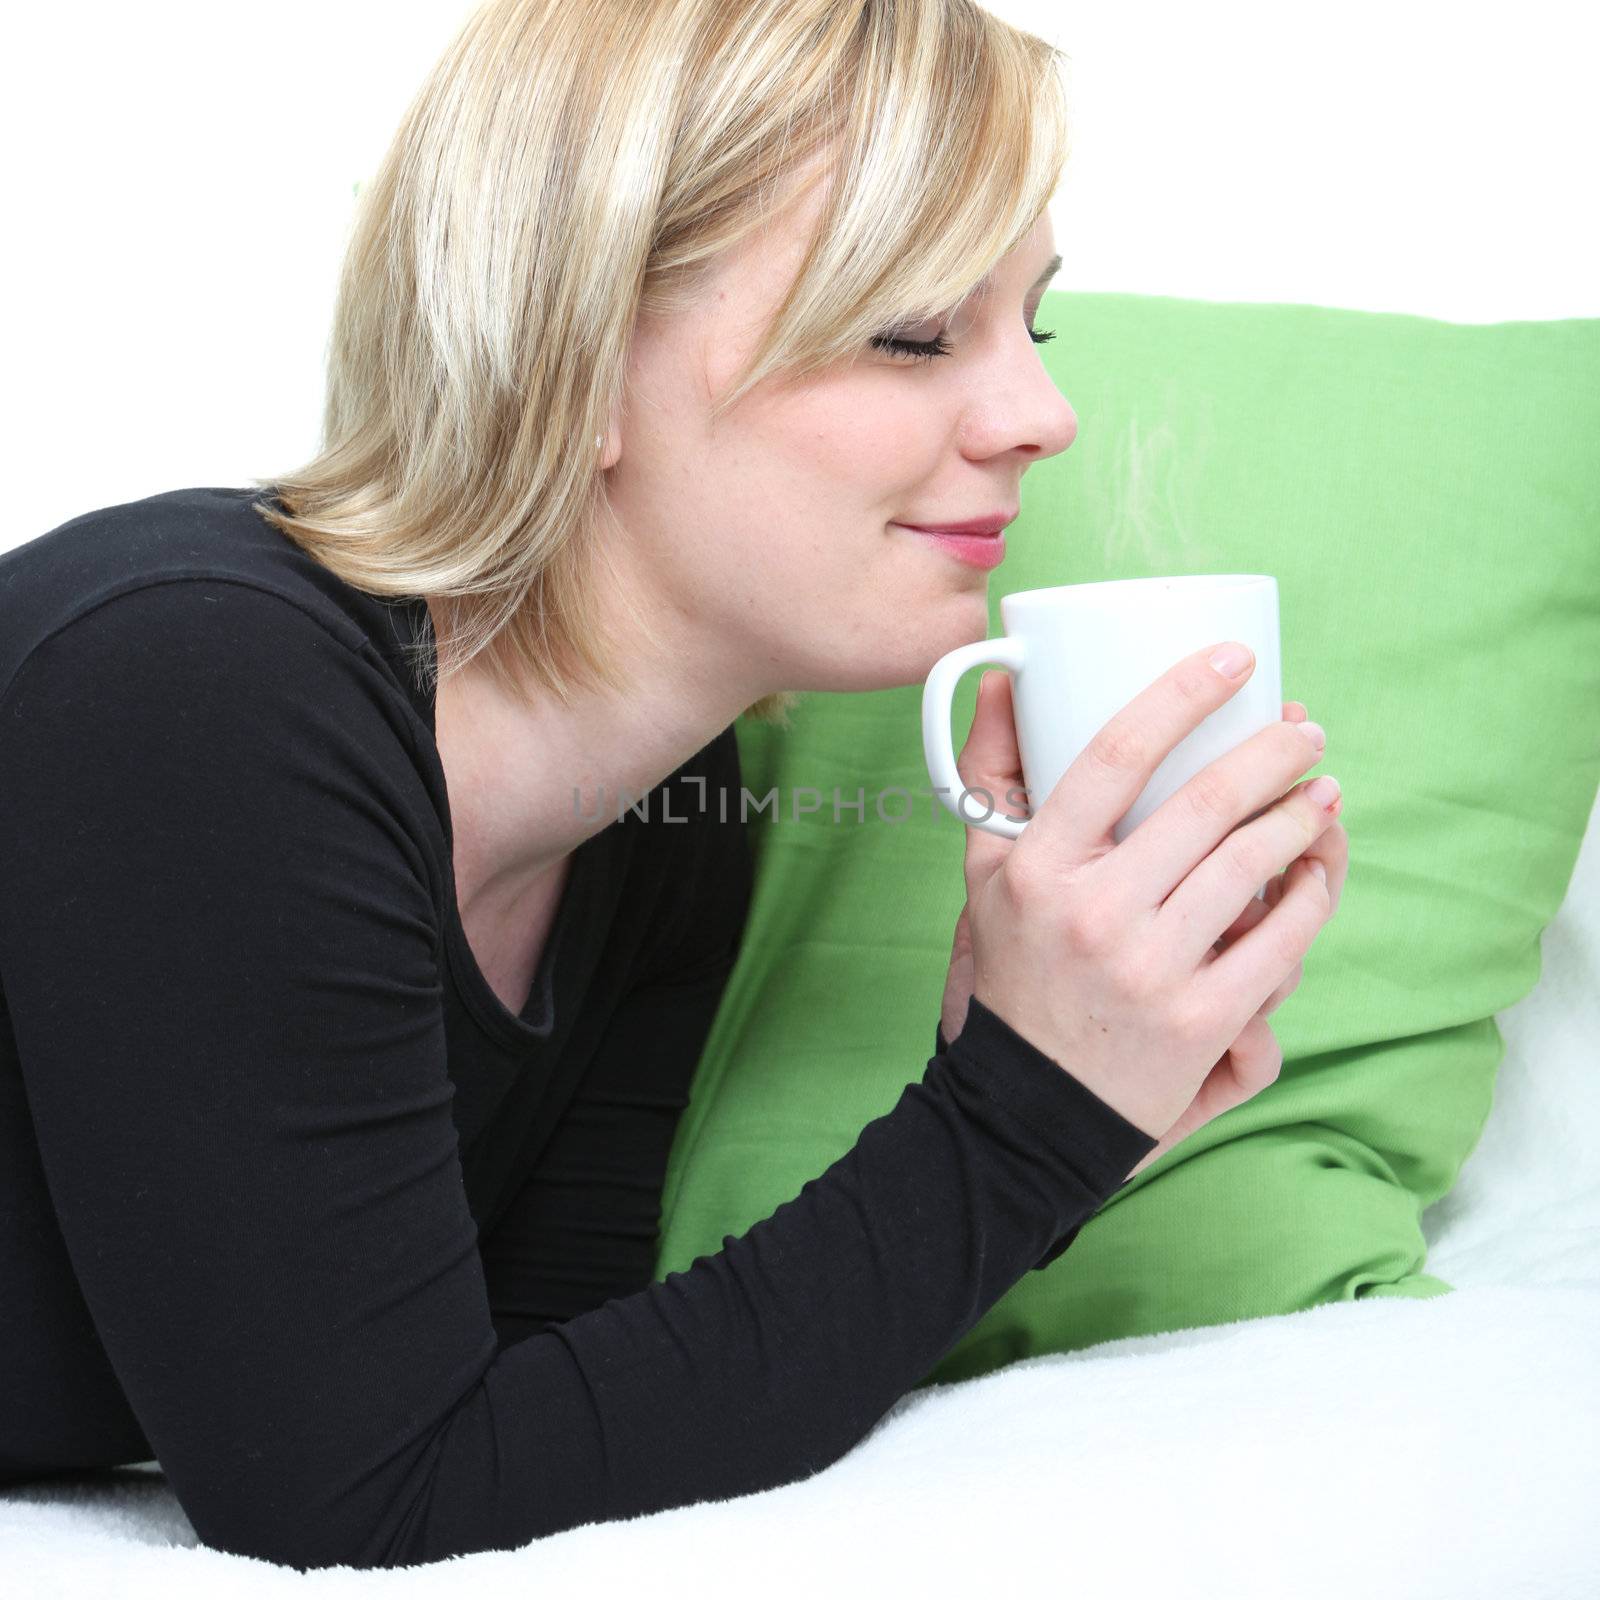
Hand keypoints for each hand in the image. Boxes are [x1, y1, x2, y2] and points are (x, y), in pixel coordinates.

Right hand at [940, 677, 1346, 1155]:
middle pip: (1206, 802)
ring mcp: (1151, 968)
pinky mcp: (1200, 1022)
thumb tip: (1007, 679)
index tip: (1232, 661)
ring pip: (1253, 865)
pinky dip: (1311, 896)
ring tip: (1323, 794)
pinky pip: (1281, 941)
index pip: (1116, 753)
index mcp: (1037, 865)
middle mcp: (1093, 911)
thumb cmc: (1014, 975)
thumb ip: (992, 776)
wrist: (1029, 1107)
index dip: (1183, 694)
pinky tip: (1319, 868)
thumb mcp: (985, 876)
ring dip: (1303, 817)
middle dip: (1274, 753)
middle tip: (1305, 732)